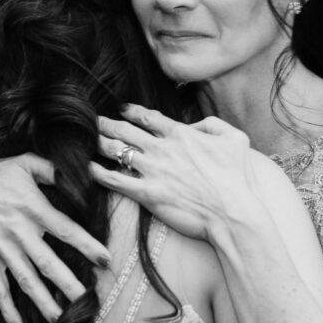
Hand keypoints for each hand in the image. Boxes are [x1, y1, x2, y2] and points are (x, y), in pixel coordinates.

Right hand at [0, 153, 110, 322]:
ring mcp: (2, 249)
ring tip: (61, 322)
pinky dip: (8, 309)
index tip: (105, 260)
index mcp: (34, 208)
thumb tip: (83, 169)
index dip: (87, 245)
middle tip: (88, 303)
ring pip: (26, 280)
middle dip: (68, 284)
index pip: (65, 230)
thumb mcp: (26, 163)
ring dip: (44, 302)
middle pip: (48, 263)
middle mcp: (19, 232)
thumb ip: (53, 169)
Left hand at [91, 104, 258, 243]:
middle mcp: (162, 148)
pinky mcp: (147, 194)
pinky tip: (87, 168)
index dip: (132, 111)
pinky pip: (114, 180)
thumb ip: (212, 124)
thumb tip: (194, 125)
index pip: (148, 117)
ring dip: (99, 142)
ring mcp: (153, 171)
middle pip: (125, 130)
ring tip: (85, 139)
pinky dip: (98, 173)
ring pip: (116, 150)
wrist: (234, 213)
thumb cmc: (238, 179)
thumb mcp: (235, 138)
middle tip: (93, 120)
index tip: (122, 109)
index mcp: (181, 134)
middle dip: (106, 123)